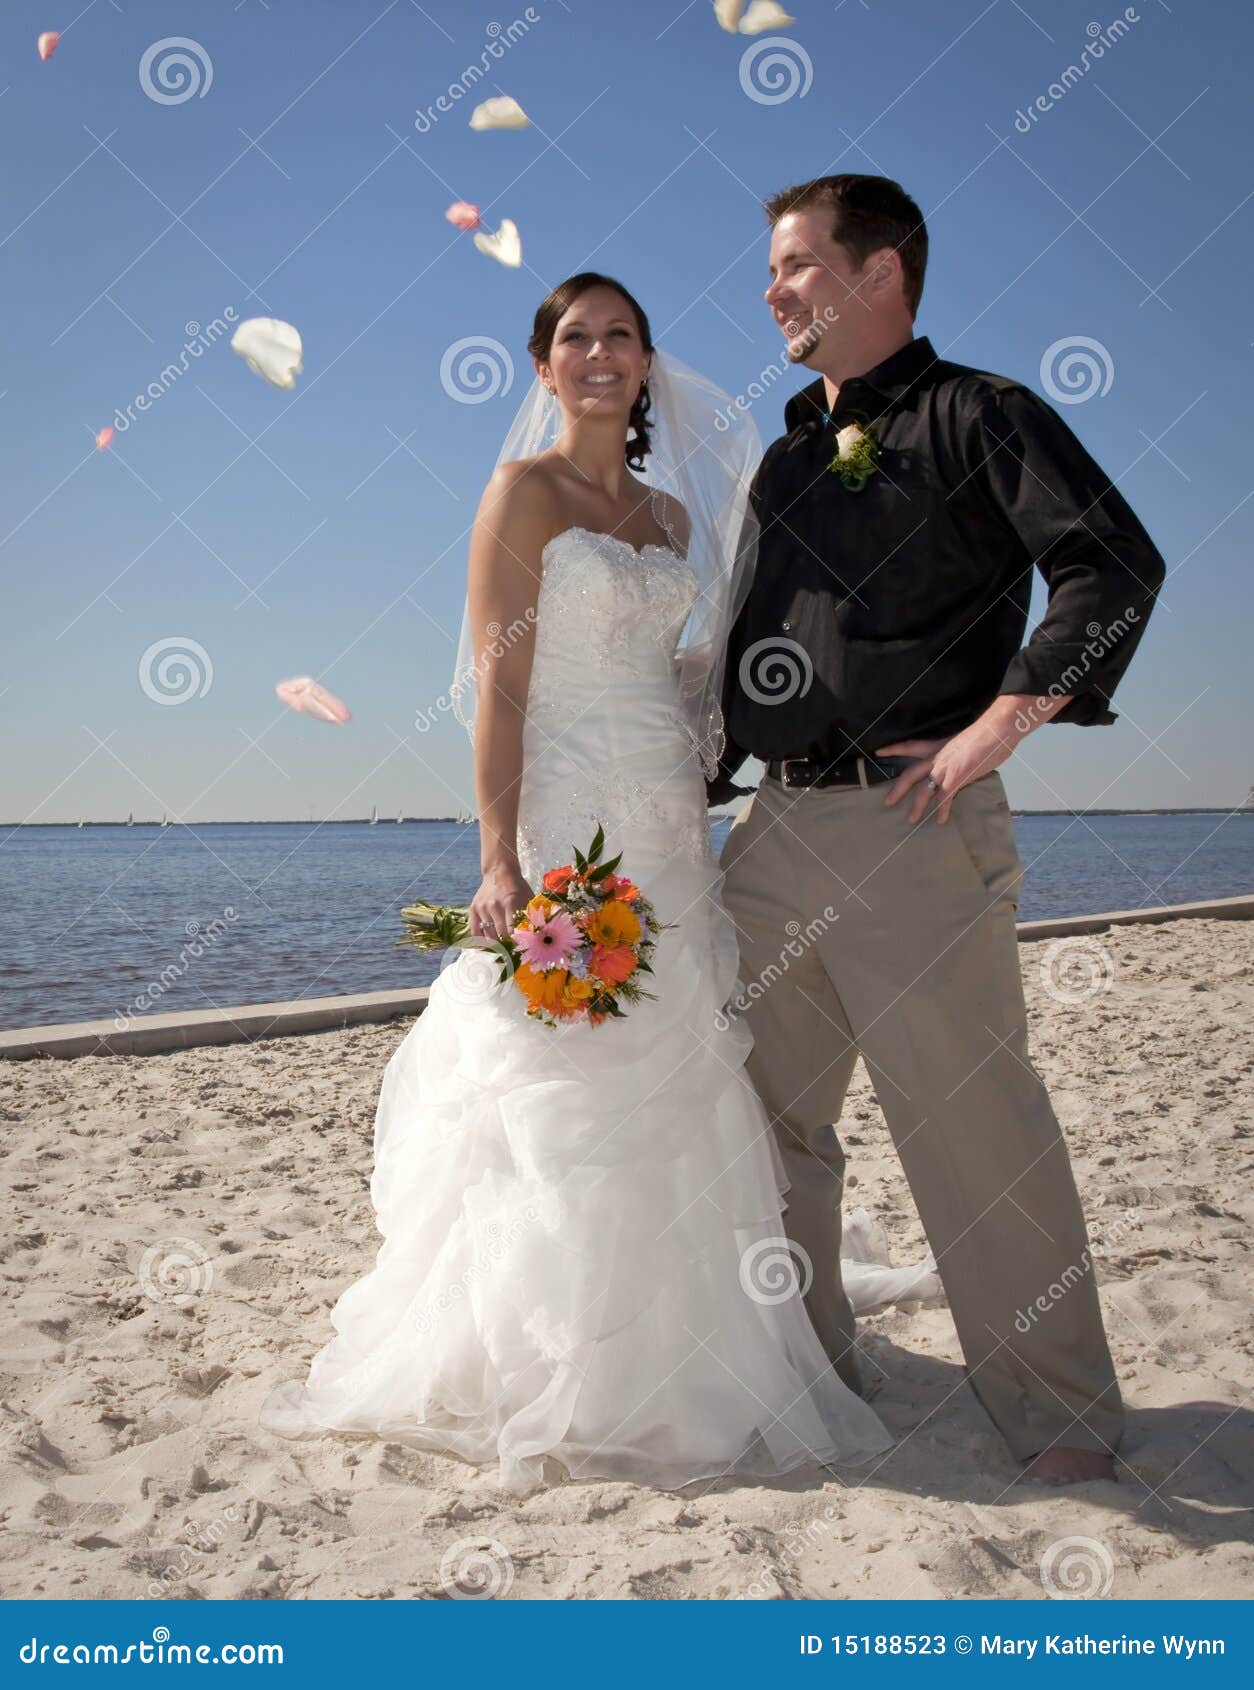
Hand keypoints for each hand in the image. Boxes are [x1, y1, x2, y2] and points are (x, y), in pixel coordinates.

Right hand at [469, 861, 532, 941]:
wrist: (499, 872)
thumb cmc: (518, 887)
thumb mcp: (528, 898)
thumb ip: (531, 916)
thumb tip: (538, 936)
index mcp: (511, 902)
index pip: (513, 931)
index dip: (518, 942)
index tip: (522, 948)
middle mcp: (494, 905)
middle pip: (500, 935)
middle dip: (508, 945)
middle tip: (514, 951)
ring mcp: (482, 908)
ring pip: (488, 935)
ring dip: (497, 943)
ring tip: (504, 948)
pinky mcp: (473, 908)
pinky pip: (475, 930)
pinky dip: (481, 940)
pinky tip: (488, 944)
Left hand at [876, 715, 1018, 825]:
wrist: (996, 729)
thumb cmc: (986, 733)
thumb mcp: (964, 741)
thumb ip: (957, 753)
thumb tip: (959, 761)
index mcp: (938, 746)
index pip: (910, 746)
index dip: (894, 749)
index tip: (879, 752)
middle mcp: (937, 757)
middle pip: (910, 774)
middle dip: (898, 789)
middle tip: (887, 802)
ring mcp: (945, 769)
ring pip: (924, 791)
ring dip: (917, 807)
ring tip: (912, 819)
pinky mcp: (957, 778)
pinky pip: (945, 799)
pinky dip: (942, 810)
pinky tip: (940, 820)